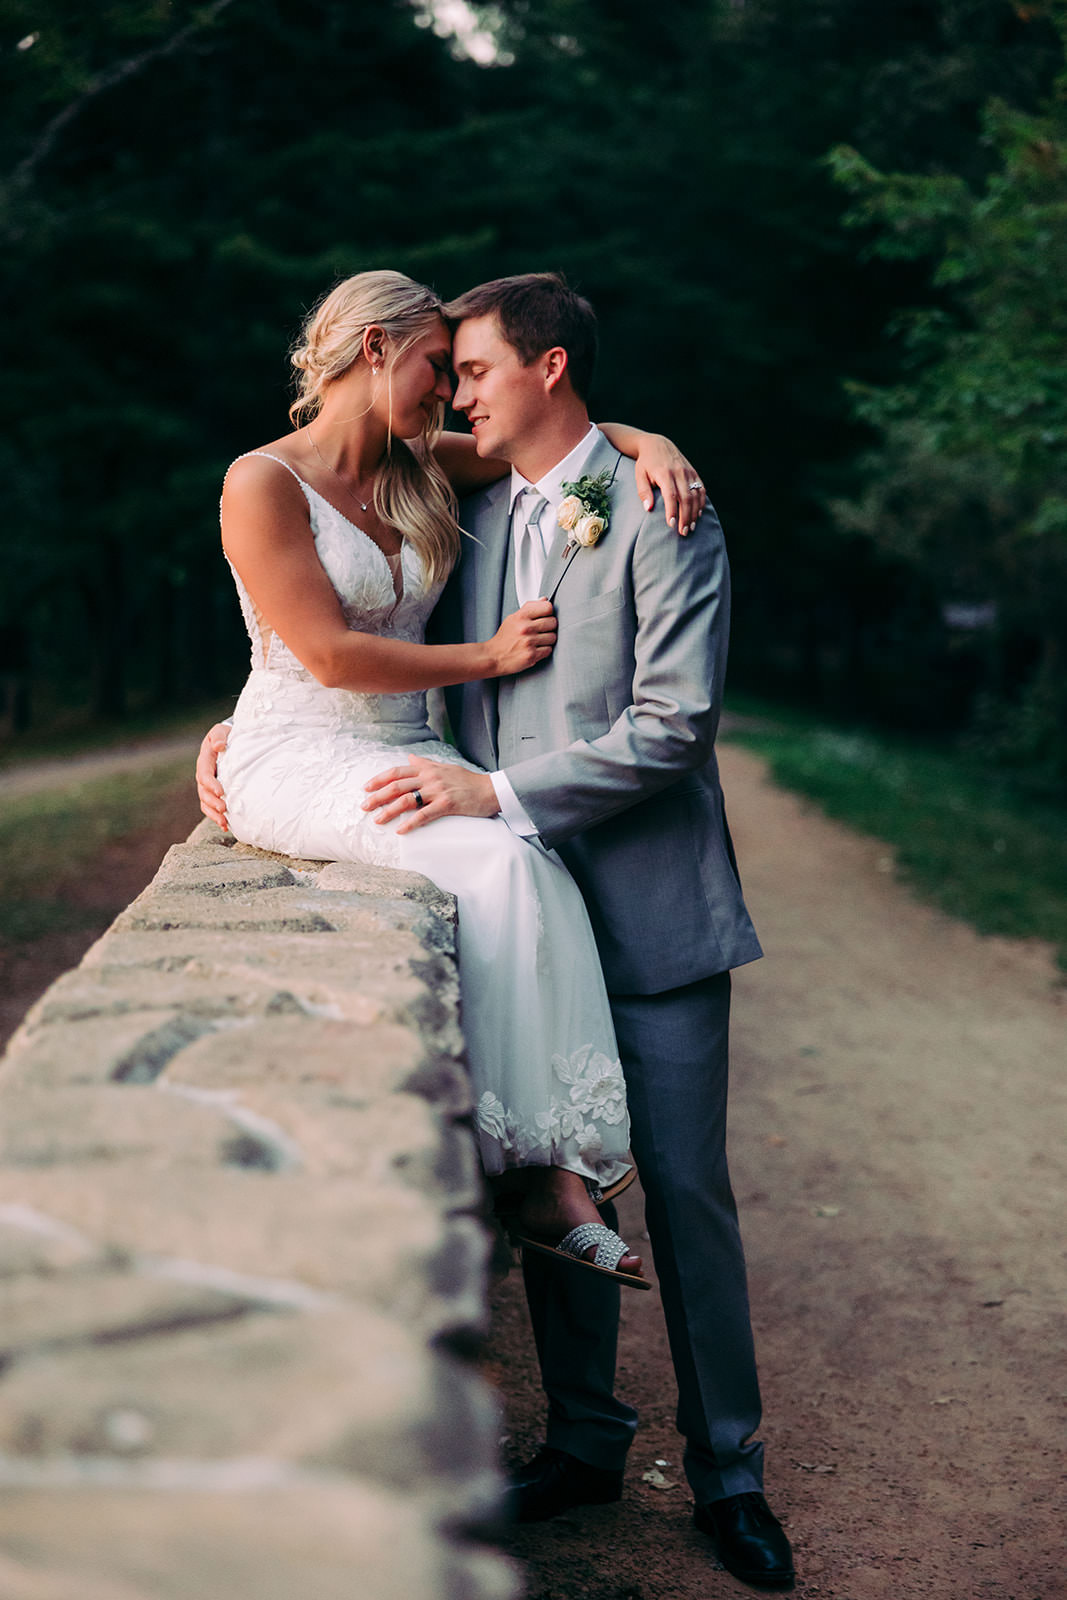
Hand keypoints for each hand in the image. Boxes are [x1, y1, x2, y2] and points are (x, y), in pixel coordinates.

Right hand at [196, 722, 230, 829]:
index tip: (221, 791)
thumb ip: (219, 736)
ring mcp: (208, 786)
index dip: (211, 784)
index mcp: (205, 760)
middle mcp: (204, 775)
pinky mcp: (214, 793)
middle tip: (224, 809)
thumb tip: (219, 746)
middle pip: (204, 792)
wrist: (231, 740)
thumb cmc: (227, 735)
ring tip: (224, 822)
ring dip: (213, 813)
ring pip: (206, 802)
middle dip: (213, 802)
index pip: (205, 774)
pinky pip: (211, 807)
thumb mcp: (221, 731)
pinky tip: (226, 826)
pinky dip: (216, 817)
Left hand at [363, 752, 499, 832]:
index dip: (379, 779)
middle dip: (377, 796)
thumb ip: (425, 763)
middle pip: (397, 786)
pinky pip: (424, 815)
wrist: (490, 790)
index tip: (366, 788)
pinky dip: (410, 823)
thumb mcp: (445, 767)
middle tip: (364, 807)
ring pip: (407, 800)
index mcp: (427, 769)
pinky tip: (400, 830)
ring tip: (377, 820)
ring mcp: (438, 790)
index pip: (397, 772)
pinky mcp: (447, 804)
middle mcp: (430, 778)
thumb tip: (409, 757)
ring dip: (389, 811)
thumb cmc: (467, 780)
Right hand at [489, 598, 556, 675]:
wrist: (493, 657)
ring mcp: (529, 642)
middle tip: (541, 631)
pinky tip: (535, 649)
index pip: (548, 607)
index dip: (548, 612)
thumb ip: (529, 608)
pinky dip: (544, 651)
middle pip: (553, 622)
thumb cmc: (504, 638)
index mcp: (521, 616)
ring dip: (547, 640)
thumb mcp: (513, 618)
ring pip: (553, 637)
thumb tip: (544, 599)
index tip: (544, 617)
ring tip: (537, 641)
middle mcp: (525, 628)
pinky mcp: (531, 655)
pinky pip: (549, 650)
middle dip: (549, 627)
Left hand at [633, 434, 706, 535]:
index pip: (671, 495)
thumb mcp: (639, 475)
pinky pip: (701, 489)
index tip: (672, 524)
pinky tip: (697, 514)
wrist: (658, 444)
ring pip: (695, 495)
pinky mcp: (694, 473)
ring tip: (691, 527)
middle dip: (685, 517)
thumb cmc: (646, 463)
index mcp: (664, 473)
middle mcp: (679, 472)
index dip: (672, 510)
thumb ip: (644, 492)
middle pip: (686, 498)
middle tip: (683, 533)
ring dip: (694, 513)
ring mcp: (688, 472)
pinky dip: (701, 503)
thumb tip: (648, 508)